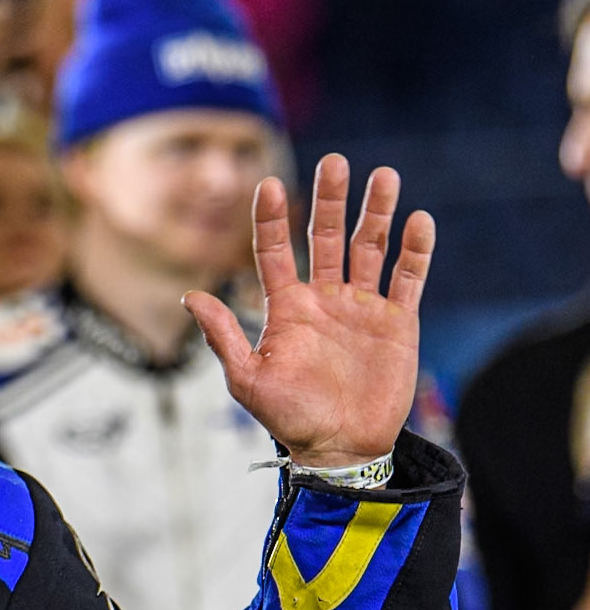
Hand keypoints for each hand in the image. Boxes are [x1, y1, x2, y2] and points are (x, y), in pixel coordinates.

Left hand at [184, 154, 432, 468]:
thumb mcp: (247, 380)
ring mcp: (361, 308)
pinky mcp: (397, 323)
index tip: (267, 183)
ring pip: (370, 248)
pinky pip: (408, 279)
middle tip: (336, 161)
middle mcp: (323, 299)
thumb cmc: (289, 418)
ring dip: (376, 212)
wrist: (340, 448)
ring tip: (384, 176)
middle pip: (326, 237)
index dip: (271, 219)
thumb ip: (223, 337)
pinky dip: (415, 251)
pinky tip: (419, 221)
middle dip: (330, 200)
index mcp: (286, 308)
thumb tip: (191, 296)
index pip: (274, 252)